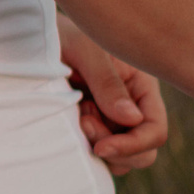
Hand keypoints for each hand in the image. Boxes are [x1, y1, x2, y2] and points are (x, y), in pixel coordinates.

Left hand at [59, 14, 168, 174]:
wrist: (38, 39)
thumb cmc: (65, 35)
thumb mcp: (86, 51)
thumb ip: (107, 83)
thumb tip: (133, 120)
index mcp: (142, 87)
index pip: (155, 130)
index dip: (134, 145)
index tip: (100, 147)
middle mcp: (133, 107)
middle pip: (144, 152)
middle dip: (115, 149)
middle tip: (83, 122)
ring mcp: (113, 120)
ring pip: (121, 158)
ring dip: (99, 148)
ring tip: (77, 117)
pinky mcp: (93, 127)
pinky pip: (99, 152)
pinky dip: (85, 148)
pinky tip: (71, 122)